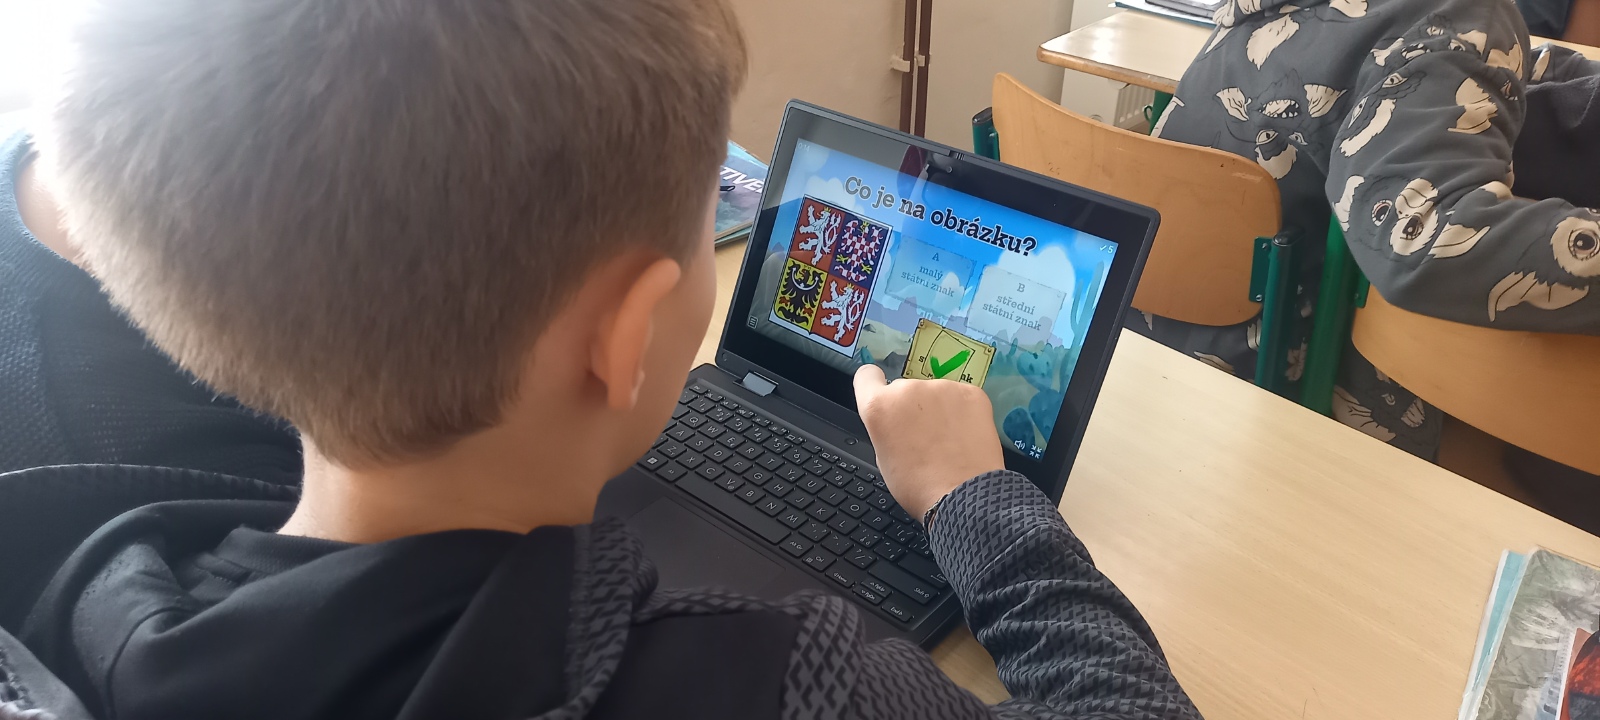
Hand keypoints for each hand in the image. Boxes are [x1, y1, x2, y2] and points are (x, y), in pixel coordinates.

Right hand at [853, 364, 1005, 518]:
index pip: (866, 376)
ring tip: (948, 440)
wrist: (964, 494)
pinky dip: (963, 411)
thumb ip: (885, 428)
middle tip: (924, 437)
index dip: (874, 386)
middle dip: (912, 407)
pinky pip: (962, 397)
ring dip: (939, 409)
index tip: (883, 395)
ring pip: (936, 394)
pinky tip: (965, 436)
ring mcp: (942, 387)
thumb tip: (896, 422)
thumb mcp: (884, 457)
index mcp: (878, 406)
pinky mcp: (971, 392)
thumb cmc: (918, 485)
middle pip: (905, 390)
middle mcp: (907, 388)